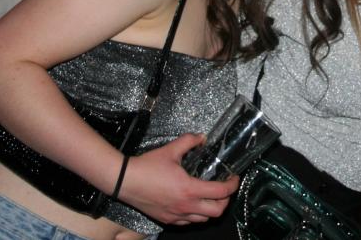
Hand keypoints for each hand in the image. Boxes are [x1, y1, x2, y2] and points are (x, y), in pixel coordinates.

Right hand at [118, 133, 239, 224]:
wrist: (125, 181)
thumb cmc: (148, 166)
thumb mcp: (171, 149)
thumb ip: (189, 141)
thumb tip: (202, 137)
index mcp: (189, 189)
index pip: (220, 192)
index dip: (232, 185)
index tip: (235, 178)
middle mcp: (185, 207)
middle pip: (217, 212)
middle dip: (226, 200)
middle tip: (225, 188)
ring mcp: (176, 216)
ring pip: (203, 220)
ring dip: (212, 209)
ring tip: (212, 196)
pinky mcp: (167, 220)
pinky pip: (188, 222)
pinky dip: (197, 215)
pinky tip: (194, 203)